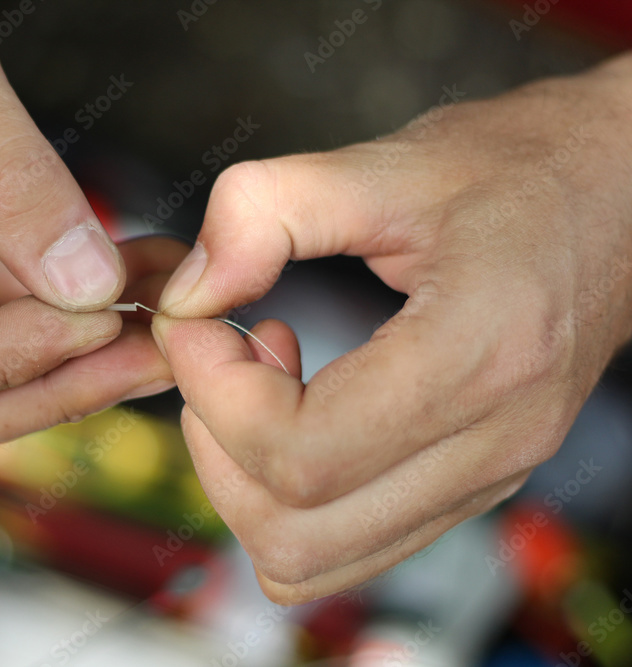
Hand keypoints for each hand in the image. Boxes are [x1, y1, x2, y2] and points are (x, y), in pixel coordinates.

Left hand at [153, 54, 631, 603]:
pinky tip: (297, 405)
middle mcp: (491, 445)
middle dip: (216, 444)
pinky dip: (285, 497)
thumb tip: (188, 295)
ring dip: (243, 481)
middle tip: (218, 353)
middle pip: (292, 530)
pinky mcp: (469, 485)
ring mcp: (485, 479)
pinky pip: (343, 546)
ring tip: (256, 382)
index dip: (213, 390)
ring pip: (309, 561)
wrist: (619, 197)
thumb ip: (266, 210)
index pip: (300, 454)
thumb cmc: (513, 170)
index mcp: (479, 357)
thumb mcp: (384, 162)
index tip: (196, 320)